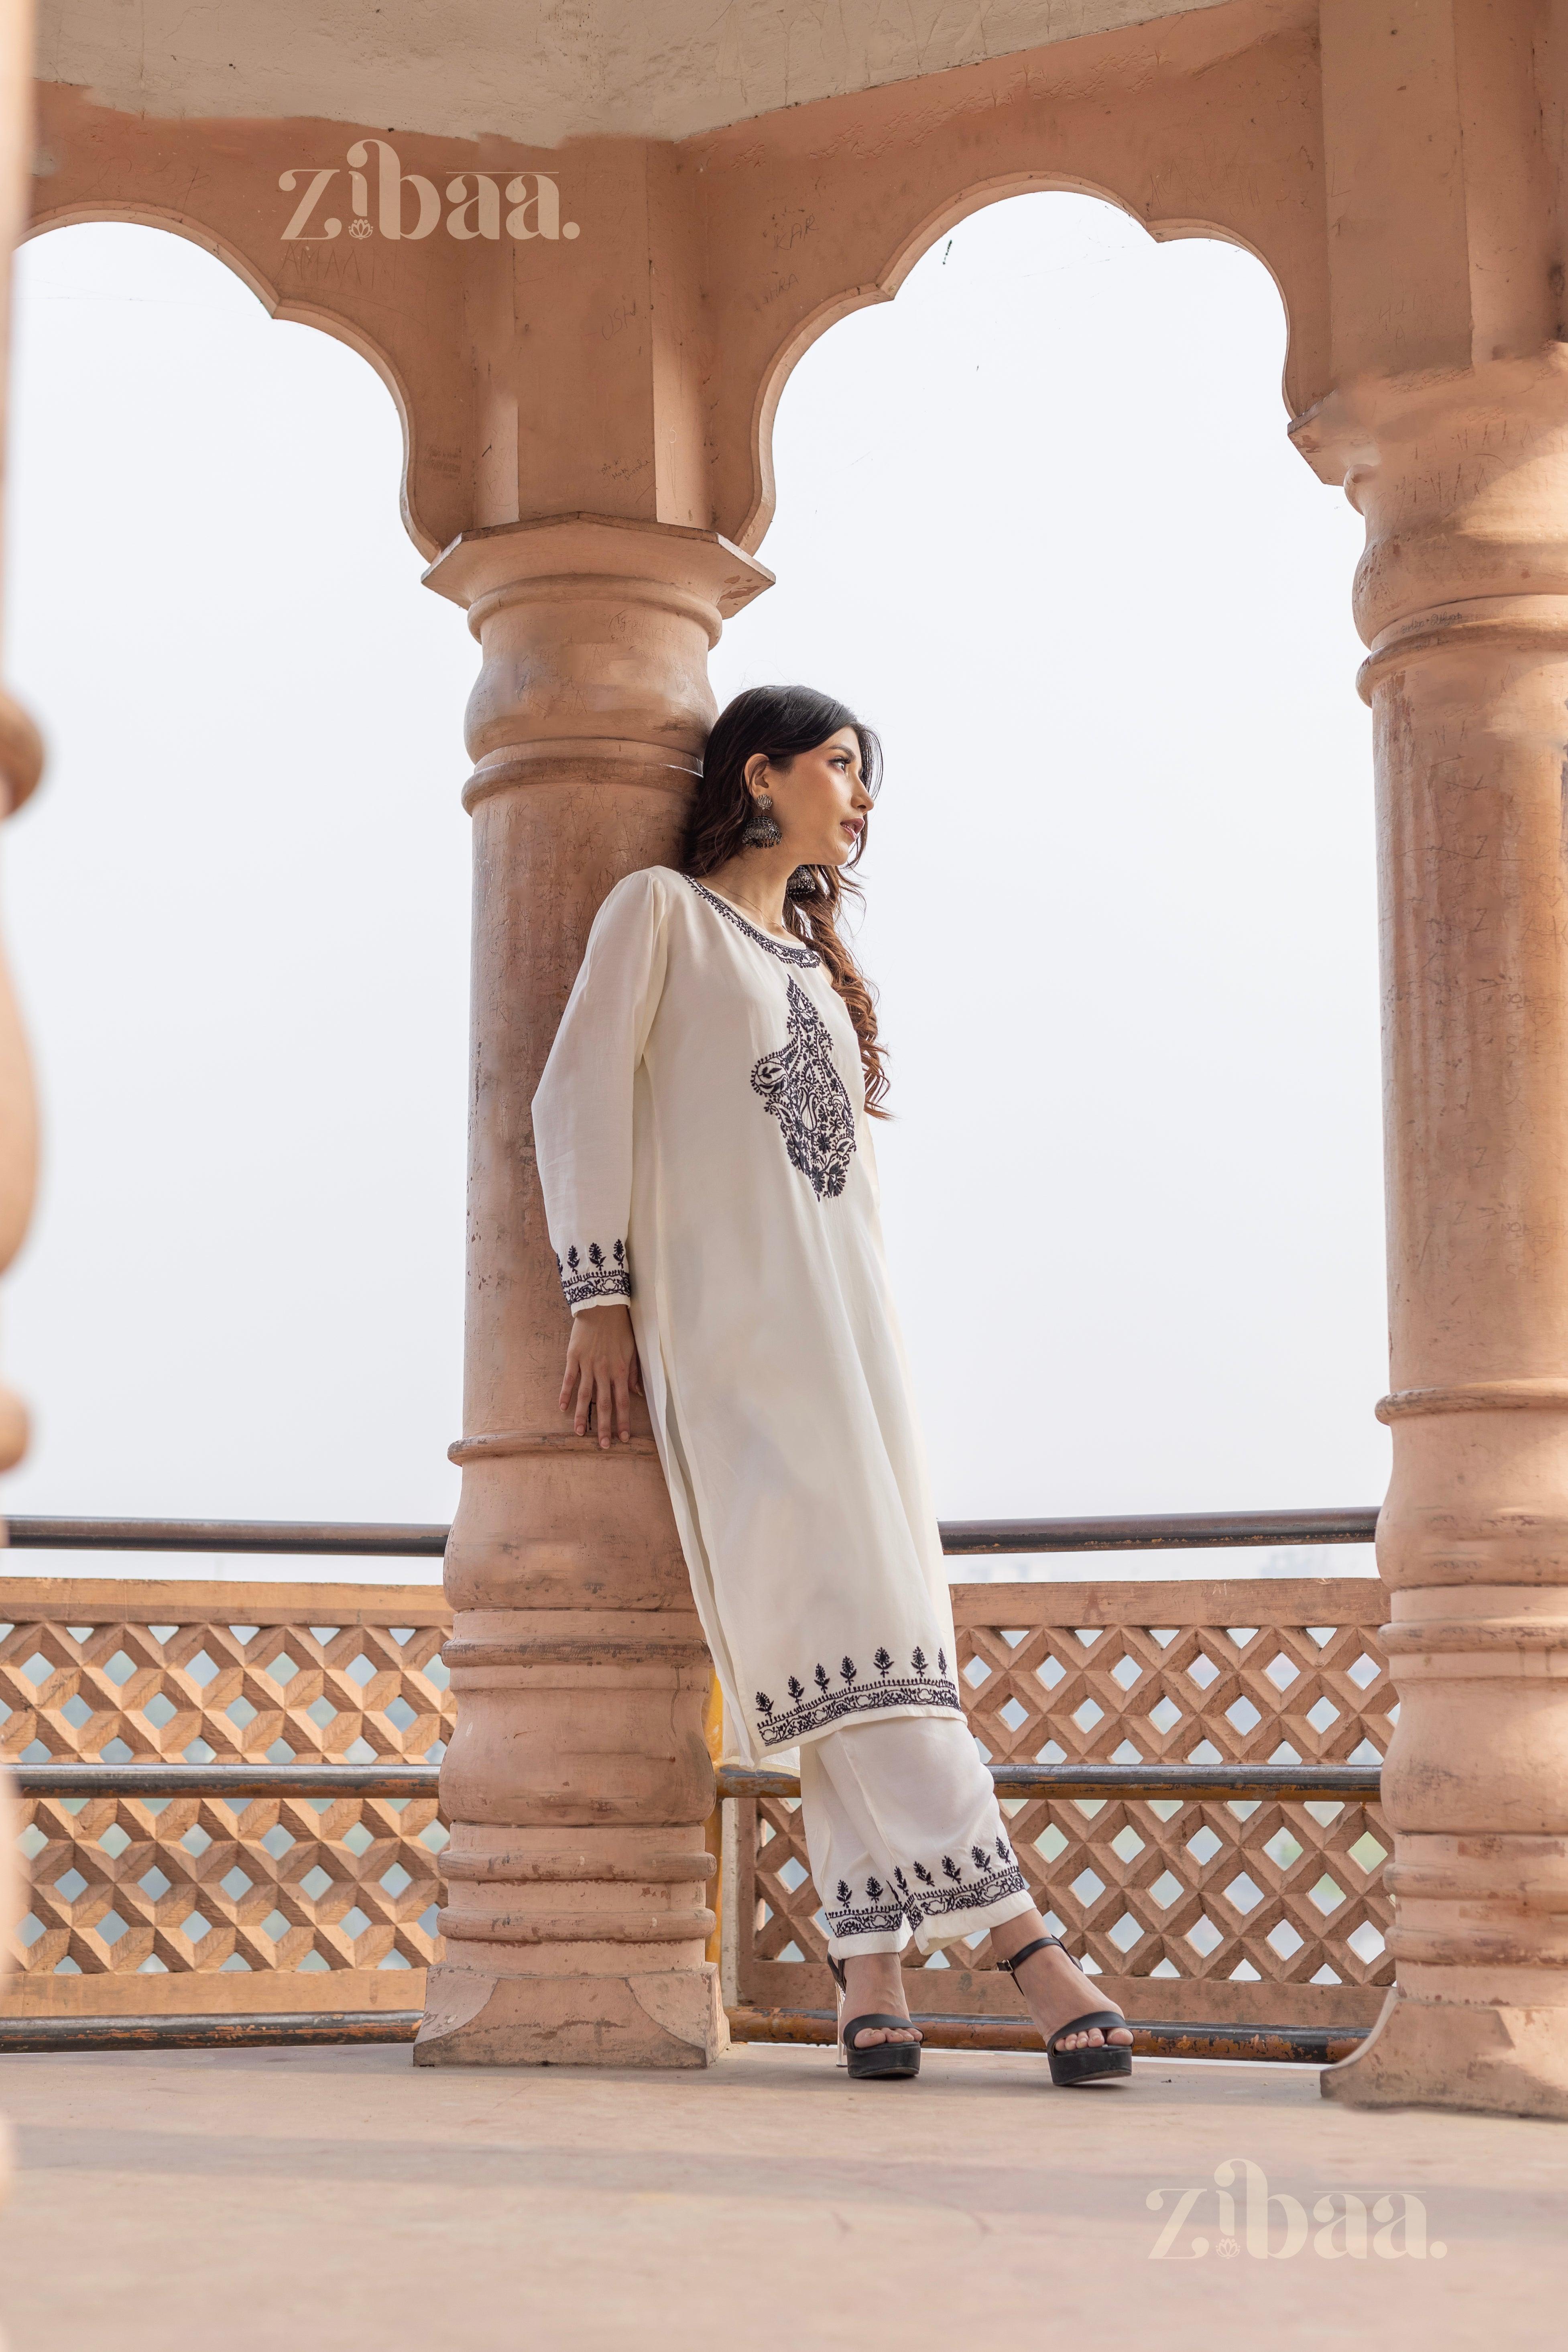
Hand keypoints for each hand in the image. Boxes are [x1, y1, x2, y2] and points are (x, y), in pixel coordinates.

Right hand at [559, 1302, 643, 1447]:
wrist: (602, 1306)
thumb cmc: (620, 1328)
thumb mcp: (633, 1350)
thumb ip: (634, 1373)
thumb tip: (637, 1394)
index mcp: (621, 1370)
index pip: (623, 1402)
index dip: (623, 1421)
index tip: (622, 1438)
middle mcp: (604, 1371)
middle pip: (604, 1404)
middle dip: (604, 1426)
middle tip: (603, 1445)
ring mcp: (587, 1365)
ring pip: (585, 1396)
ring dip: (583, 1416)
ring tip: (580, 1433)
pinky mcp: (573, 1357)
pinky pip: (569, 1379)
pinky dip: (566, 1394)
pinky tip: (563, 1407)